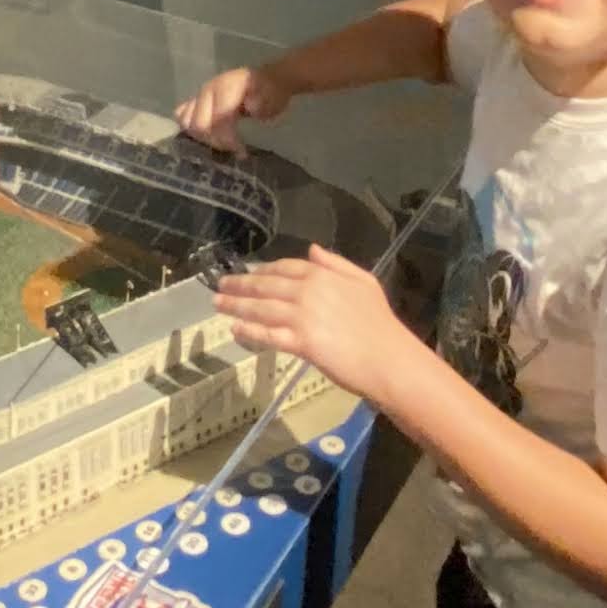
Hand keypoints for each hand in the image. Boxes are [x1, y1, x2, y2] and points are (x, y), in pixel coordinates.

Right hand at [176, 64, 286, 152]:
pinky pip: (182, 117)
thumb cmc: (270, 92)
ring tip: (221, 143)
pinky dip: (191, 130)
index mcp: (226, 87)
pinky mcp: (195, 102)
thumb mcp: (273, 95)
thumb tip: (251, 107)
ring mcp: (199, 95)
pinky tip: (208, 137)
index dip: (228, 138)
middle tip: (232, 148)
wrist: (265, 80)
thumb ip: (262, 101)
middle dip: (215, 141)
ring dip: (202, 138)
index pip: (217, 118)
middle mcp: (208, 90)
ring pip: (186, 121)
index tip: (241, 151)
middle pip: (199, 124)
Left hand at [213, 247, 423, 407]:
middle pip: (265, 285)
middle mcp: (308, 292)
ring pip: (261, 308)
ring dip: (236, 305)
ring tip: (218, 304)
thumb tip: (311, 249)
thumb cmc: (379, 322)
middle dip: (239, 285)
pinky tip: (235, 329)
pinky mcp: (300, 343)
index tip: (247, 273)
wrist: (388, 358)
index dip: (262, 269)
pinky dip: (249, 331)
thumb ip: (336, 263)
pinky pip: (268, 335)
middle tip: (220, 285)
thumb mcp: (364, 281)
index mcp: (322, 275)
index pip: (283, 267)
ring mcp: (302, 317)